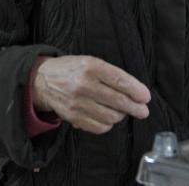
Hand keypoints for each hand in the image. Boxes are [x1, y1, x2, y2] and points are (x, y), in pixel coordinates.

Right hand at [31, 55, 150, 133]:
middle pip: (118, 101)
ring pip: (110, 116)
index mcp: (91, 66)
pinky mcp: (73, 117)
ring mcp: (77, 103)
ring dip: (121, 116)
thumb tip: (135, 92)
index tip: (146, 97)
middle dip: (135, 107)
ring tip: (122, 111)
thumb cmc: (72, 69)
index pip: (120, 80)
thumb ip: (112, 75)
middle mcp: (84, 85)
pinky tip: (108, 118)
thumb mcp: (91, 62)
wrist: (42, 80)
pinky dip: (108, 124)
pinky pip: (99, 126)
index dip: (136, 90)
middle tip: (143, 111)